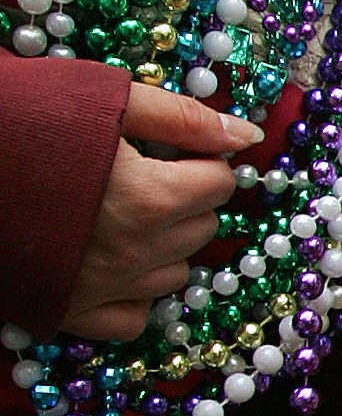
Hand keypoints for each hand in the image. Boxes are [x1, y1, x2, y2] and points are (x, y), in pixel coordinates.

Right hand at [60, 81, 263, 340]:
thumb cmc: (17, 116)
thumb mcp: (103, 97)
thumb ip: (179, 117)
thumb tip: (244, 134)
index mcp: (149, 199)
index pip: (217, 183)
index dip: (195, 158)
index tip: (164, 148)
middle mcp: (134, 254)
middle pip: (200, 228)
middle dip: (182, 198)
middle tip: (136, 172)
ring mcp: (101, 290)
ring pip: (174, 273)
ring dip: (162, 243)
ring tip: (116, 209)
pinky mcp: (66, 313)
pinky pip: (132, 318)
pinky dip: (132, 292)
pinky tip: (107, 258)